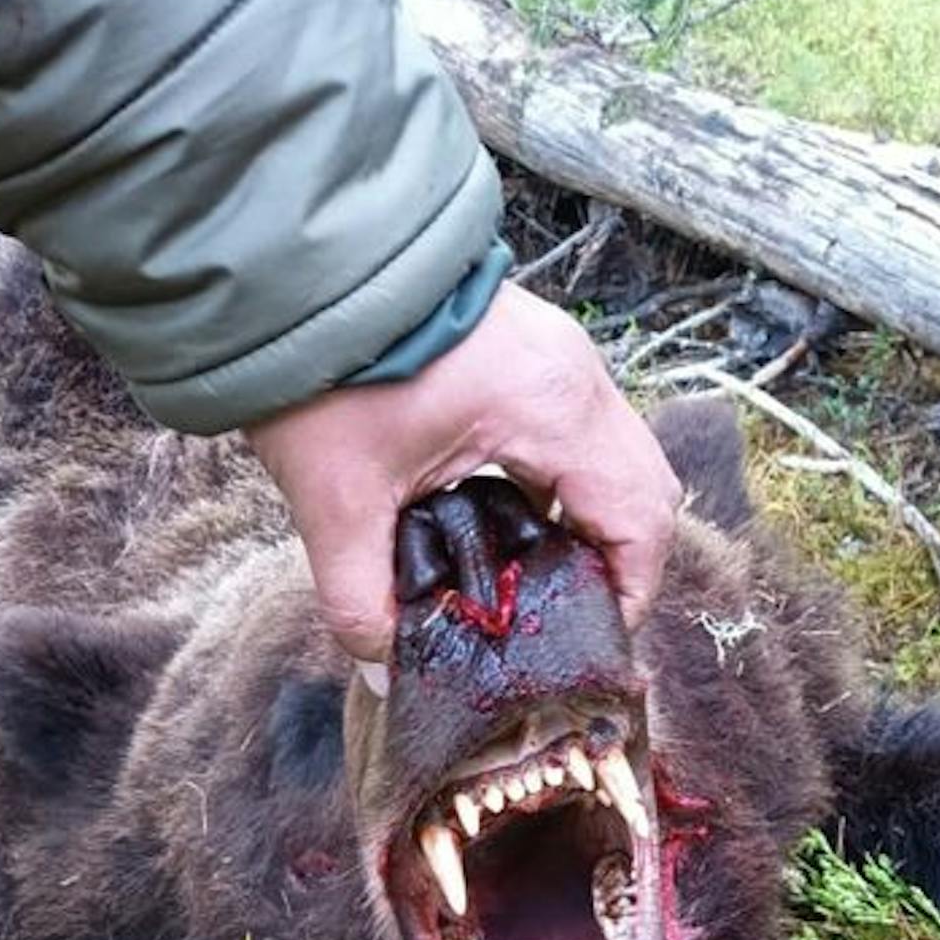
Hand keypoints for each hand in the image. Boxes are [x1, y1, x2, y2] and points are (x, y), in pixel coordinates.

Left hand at [247, 282, 682, 663]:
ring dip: (593, 525)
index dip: (630, 593)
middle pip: (645, 490)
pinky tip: (514, 527)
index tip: (591, 644)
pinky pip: (581, 433)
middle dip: (619, 564)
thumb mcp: (338, 502)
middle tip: (570, 622)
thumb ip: (362, 601)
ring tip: (539, 584)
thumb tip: (386, 674)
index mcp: (553, 410)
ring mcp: (559, 356)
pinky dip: (567, 488)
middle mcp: (576, 377)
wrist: (294, 265)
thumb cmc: (325, 370)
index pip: (641, 519)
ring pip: (619, 460)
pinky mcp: (532, 351)